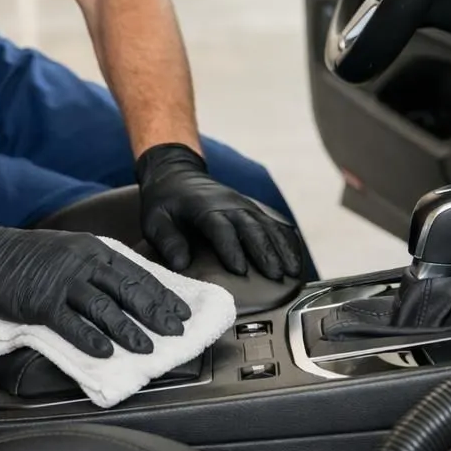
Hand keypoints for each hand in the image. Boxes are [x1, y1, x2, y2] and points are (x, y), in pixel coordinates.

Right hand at [0, 205, 191, 358]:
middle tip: (177, 332)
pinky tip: (106, 353)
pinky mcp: (40, 303)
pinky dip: (90, 339)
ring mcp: (61, 283)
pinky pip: (71, 324)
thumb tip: (127, 292)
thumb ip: (97, 266)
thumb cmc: (27, 255)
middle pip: (128, 291)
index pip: (137, 274)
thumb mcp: (69, 249)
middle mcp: (82, 263)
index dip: (162, 294)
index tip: (181, 311)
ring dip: (129, 331)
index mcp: (93, 249)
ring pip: (104, 309)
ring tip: (148, 348)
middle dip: (157, 314)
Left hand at [136, 143, 303, 279]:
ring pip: (268, 226)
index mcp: (205, 208)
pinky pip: (274, 223)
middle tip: (276, 276)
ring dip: (282, 248)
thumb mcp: (155, 220)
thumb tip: (181, 264)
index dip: (231, 249)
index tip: (240, 272)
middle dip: (266, 253)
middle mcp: (229, 205)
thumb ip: (168, 241)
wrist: (177, 174)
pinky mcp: (251, 210)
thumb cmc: (165, 202)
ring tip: (293, 271)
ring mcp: (244, 206)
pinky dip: (286, 240)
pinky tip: (295, 256)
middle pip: (252, 228)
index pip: (221, 229)